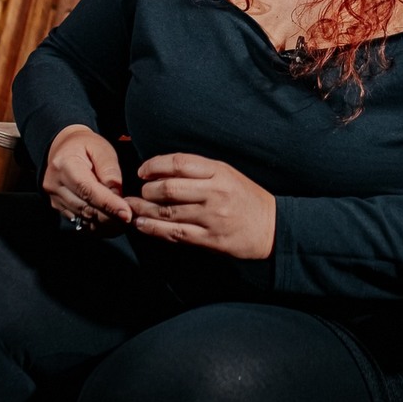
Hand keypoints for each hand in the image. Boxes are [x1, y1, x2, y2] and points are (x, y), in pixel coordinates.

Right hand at [43, 125, 131, 228]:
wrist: (64, 148)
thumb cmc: (86, 146)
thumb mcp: (102, 149)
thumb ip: (110, 171)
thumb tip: (117, 195)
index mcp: (65, 164)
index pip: (87, 189)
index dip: (108, 204)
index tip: (126, 213)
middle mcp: (55, 183)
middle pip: (85, 207)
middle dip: (110, 216)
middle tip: (130, 218)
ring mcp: (54, 197)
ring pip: (83, 218)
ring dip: (105, 223)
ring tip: (123, 220)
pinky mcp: (58, 207)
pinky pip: (79, 222)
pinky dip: (96, 225)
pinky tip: (110, 222)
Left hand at [125, 153, 275, 259]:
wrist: (271, 227)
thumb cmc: (245, 197)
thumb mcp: (227, 174)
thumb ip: (198, 170)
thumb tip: (161, 170)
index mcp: (218, 172)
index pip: (179, 163)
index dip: (154, 165)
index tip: (143, 171)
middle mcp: (214, 193)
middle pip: (169, 188)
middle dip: (147, 190)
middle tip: (139, 192)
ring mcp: (211, 218)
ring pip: (167, 212)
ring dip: (143, 209)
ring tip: (131, 207)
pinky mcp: (209, 239)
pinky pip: (174, 233)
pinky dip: (153, 228)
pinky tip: (142, 224)